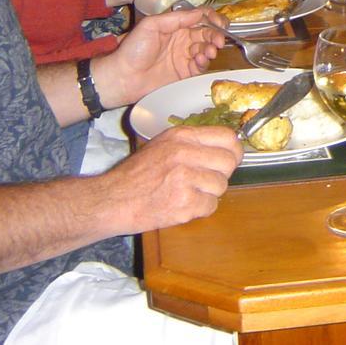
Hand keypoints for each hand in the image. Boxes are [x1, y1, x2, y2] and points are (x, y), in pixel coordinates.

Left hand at [95, 6, 230, 108]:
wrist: (124, 77)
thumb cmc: (133, 49)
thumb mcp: (152, 25)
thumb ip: (177, 18)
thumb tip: (201, 12)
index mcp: (175, 25)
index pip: (199, 17)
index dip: (212, 18)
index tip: (220, 23)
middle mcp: (182, 39)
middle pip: (206, 33)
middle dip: (215, 35)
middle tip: (219, 41)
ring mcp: (184, 56)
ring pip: (206, 49)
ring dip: (211, 48)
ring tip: (209, 52)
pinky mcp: (185, 72)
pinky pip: (201, 65)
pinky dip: (204, 61)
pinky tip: (200, 60)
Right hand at [99, 124, 241, 234]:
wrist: (112, 200)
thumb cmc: (135, 174)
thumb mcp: (162, 144)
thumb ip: (191, 143)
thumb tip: (225, 145)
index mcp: (181, 136)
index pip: (227, 137)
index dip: (233, 150)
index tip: (230, 158)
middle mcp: (185, 154)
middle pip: (229, 162)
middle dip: (222, 174)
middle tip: (206, 180)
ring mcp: (185, 179)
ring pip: (221, 186)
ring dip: (209, 193)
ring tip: (188, 193)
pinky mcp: (183, 203)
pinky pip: (211, 206)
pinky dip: (200, 209)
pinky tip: (182, 205)